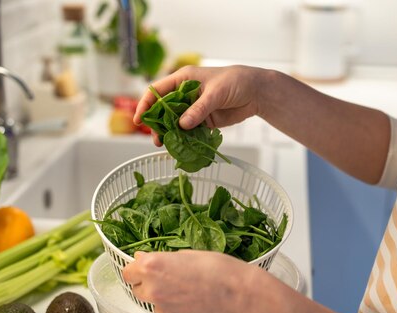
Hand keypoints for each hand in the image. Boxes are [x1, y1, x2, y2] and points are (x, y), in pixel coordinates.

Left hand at [122, 250, 259, 312]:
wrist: (236, 294)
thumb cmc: (217, 269)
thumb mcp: (186, 254)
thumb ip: (160, 259)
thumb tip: (144, 259)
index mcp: (152, 267)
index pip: (127, 271)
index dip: (135, 268)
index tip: (142, 267)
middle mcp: (152, 288)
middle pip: (135, 288)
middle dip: (144, 282)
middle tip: (163, 277)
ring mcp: (161, 308)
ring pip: (149, 301)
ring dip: (157, 295)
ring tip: (180, 289)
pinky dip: (171, 307)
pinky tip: (188, 300)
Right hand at [133, 65, 263, 145]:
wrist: (256, 92)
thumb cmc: (236, 82)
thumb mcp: (216, 93)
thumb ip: (199, 109)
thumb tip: (182, 125)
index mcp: (183, 80)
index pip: (157, 91)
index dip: (146, 104)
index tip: (140, 119)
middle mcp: (184, 94)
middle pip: (163, 110)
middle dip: (157, 124)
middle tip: (157, 138)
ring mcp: (193, 108)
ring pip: (174, 123)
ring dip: (170, 134)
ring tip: (167, 145)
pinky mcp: (202, 121)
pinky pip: (188, 132)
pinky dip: (184, 140)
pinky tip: (181, 148)